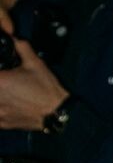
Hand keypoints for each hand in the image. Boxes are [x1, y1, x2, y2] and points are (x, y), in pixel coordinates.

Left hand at [0, 15, 67, 129]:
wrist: (57, 113)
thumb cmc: (47, 90)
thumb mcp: (36, 64)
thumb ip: (22, 48)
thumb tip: (15, 39)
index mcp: (0, 81)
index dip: (1, 75)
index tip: (4, 75)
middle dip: (0, 84)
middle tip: (5, 83)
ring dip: (0, 98)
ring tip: (6, 93)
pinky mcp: (4, 123)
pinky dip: (0, 110)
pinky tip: (7, 106)